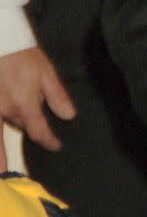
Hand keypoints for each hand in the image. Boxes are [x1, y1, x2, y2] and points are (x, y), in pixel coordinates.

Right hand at [0, 46, 75, 170]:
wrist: (0, 40)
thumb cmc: (22, 54)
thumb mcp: (46, 72)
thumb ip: (57, 96)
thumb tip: (69, 116)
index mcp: (24, 105)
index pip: (39, 131)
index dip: (49, 141)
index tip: (56, 146)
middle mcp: (4, 111)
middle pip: (10, 135)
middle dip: (4, 161)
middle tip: (5, 177)